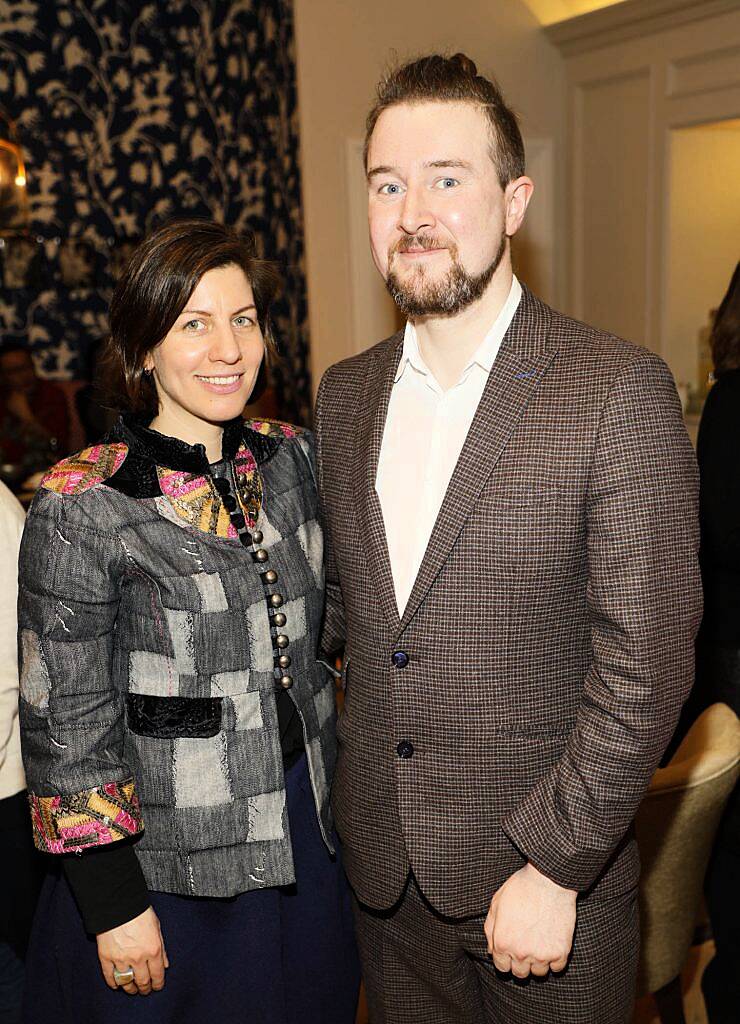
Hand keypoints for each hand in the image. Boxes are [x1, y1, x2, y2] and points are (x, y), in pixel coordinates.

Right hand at [96, 907, 168, 995]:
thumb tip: (165, 964)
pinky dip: (113, 983)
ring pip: (126, 982)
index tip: (157, 987)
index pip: (157, 975)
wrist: (118, 903)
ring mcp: (121, 959)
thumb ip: (162, 948)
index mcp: (153, 949)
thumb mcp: (157, 927)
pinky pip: (109, 977)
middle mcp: (138, 958)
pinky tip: (117, 985)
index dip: (158, 984)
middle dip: (145, 989)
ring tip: (133, 990)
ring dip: (130, 989)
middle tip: (145, 990)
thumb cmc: (139, 912)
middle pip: (142, 982)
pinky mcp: (106, 958)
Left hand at [484, 862, 576, 978]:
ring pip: (539, 973)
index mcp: (502, 943)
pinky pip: (557, 968)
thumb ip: (490, 930)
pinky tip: (552, 943)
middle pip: (520, 974)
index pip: (502, 967)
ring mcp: (541, 955)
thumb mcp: (496, 904)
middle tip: (527, 945)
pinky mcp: (560, 952)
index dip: (506, 958)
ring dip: (538, 961)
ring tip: (540, 942)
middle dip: (521, 962)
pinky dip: (555, 959)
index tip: (513, 949)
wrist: (548, 880)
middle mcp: (520, 953)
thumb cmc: (520, 888)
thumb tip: (491, 951)